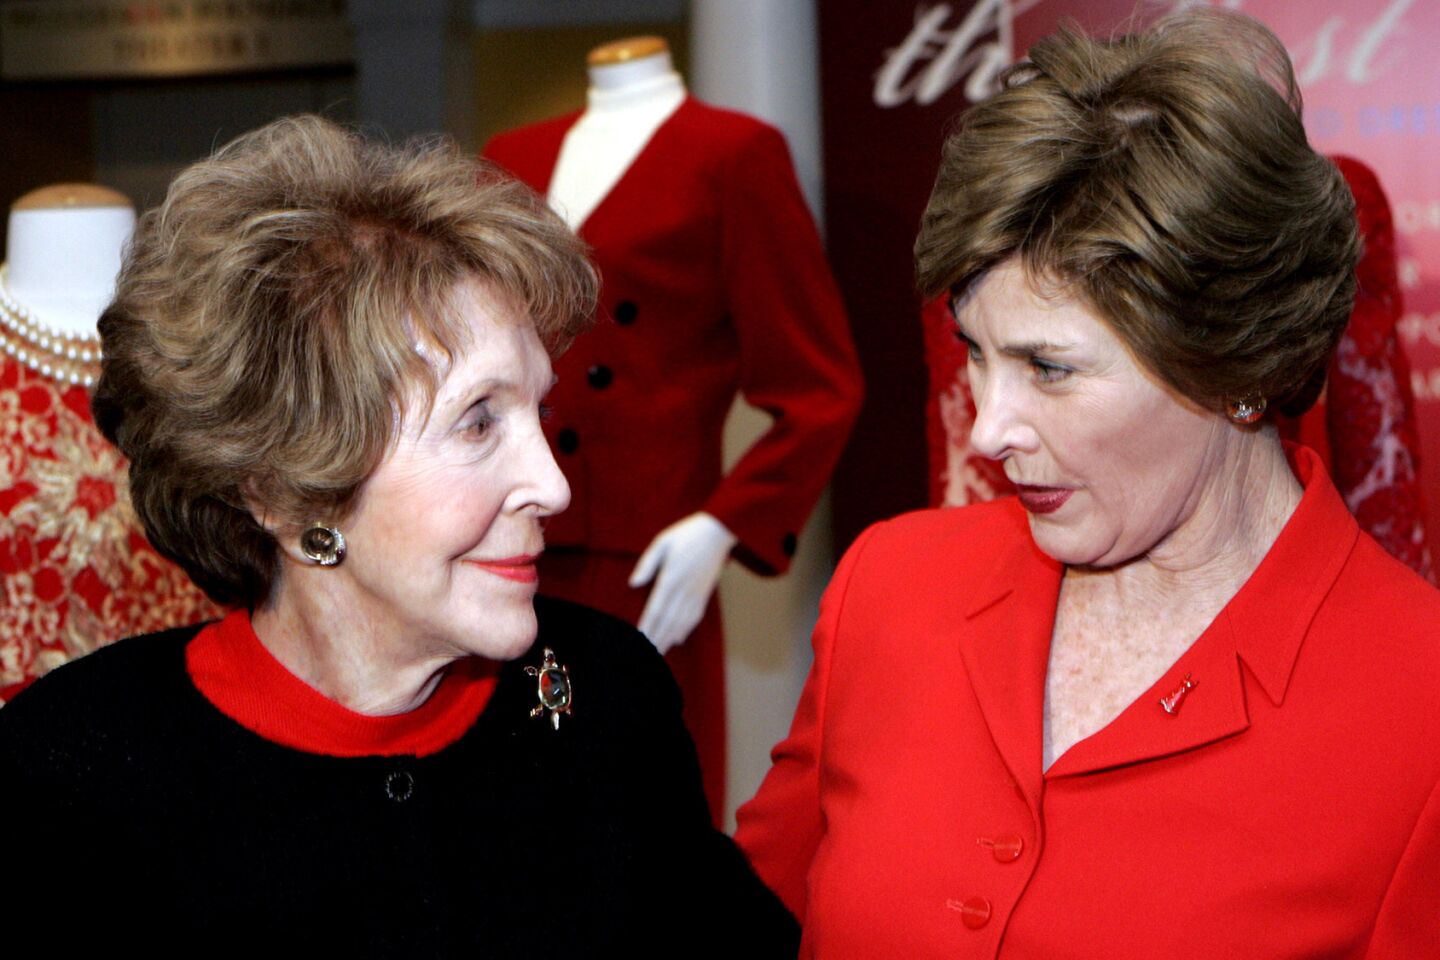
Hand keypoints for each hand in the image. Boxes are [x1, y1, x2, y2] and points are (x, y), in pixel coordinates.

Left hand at [629, 513, 737, 653]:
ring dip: (669, 639)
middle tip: (646, 655)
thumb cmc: (687, 534)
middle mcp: (684, 590)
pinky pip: (695, 616)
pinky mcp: (705, 593)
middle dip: (657, 639)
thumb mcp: (662, 542)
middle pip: (668, 621)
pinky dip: (685, 630)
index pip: (656, 609)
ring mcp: (696, 593)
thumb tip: (633, 583)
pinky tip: (678, 638)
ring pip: (681, 622)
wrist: (718, 532)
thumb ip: (647, 563)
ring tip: (659, 653)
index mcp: (671, 578)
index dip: (647, 627)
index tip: (639, 640)